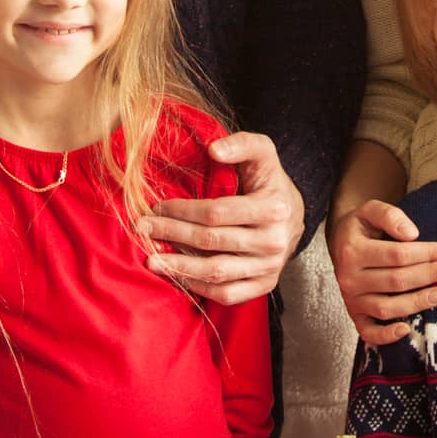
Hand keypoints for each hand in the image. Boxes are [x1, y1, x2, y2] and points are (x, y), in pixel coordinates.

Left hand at [139, 132, 302, 305]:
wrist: (294, 215)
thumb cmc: (269, 180)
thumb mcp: (263, 152)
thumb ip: (241, 144)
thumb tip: (213, 150)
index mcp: (273, 207)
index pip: (216, 212)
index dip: (182, 210)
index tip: (156, 206)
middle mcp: (273, 241)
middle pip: (211, 241)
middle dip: (172, 234)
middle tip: (142, 229)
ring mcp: (270, 267)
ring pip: (217, 271)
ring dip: (179, 267)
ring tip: (151, 260)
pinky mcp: (265, 285)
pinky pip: (228, 293)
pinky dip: (200, 287)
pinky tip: (178, 277)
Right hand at [328, 200, 436, 344]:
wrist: (338, 242)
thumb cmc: (361, 227)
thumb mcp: (370, 210)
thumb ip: (389, 215)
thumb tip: (412, 234)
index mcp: (352, 250)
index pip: (398, 254)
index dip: (428, 253)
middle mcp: (349, 277)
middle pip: (397, 280)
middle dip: (432, 274)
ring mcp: (351, 299)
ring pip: (387, 307)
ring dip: (418, 302)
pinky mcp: (354, 315)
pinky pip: (368, 332)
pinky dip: (386, 335)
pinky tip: (407, 329)